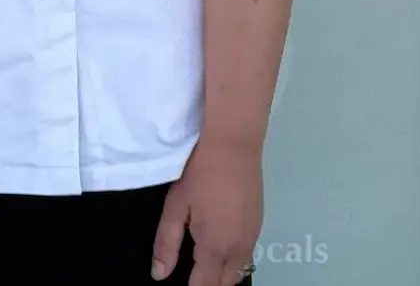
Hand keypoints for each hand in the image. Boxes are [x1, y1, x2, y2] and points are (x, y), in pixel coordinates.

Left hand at [154, 138, 262, 283]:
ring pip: (239, 269)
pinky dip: (234, 259)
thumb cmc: (198, 174)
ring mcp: (253, 237)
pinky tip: (219, 247)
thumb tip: (159, 274)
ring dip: (223, 273)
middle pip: (226, 281)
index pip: (207, 284)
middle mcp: (239, 248)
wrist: (233, 147)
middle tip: (191, 274)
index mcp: (216, 246)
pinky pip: (247, 254)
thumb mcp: (175, 207)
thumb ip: (166, 243)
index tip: (181, 283)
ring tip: (203, 265)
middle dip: (210, 283)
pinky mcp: (259, 225)